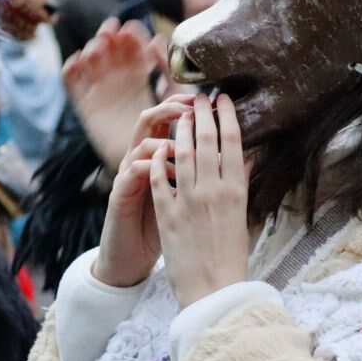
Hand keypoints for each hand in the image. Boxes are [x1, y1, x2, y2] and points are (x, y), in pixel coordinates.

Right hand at [65, 18, 167, 172]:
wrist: (146, 176)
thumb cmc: (166, 141)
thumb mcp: (172, 103)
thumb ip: (170, 76)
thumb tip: (160, 41)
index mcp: (139, 78)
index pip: (131, 48)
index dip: (130, 36)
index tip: (132, 27)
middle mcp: (118, 83)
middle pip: (109, 50)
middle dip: (109, 37)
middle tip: (112, 29)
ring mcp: (101, 93)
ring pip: (91, 63)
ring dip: (92, 49)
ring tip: (98, 45)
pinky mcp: (87, 109)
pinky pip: (73, 86)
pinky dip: (70, 71)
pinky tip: (76, 61)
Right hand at [92, 95, 192, 287]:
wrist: (131, 260)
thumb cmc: (163, 230)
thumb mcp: (187, 200)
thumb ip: (208, 177)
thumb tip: (242, 160)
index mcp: (158, 159)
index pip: (169, 121)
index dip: (187, 107)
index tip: (211, 100)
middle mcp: (140, 161)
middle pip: (150, 120)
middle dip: (173, 109)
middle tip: (194, 103)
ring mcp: (128, 177)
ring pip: (141, 143)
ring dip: (165, 140)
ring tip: (185, 142)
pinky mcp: (119, 196)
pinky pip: (132, 173)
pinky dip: (150, 167)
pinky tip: (168, 170)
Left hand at [150, 93, 250, 308]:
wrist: (213, 290)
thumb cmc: (231, 257)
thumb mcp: (243, 218)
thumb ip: (240, 186)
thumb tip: (245, 160)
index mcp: (236, 192)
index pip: (233, 143)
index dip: (227, 116)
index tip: (223, 98)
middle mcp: (213, 191)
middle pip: (208, 140)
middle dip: (202, 113)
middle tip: (199, 96)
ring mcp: (188, 201)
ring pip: (183, 152)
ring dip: (181, 129)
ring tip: (180, 113)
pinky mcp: (167, 214)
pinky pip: (159, 177)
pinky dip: (159, 159)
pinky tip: (159, 147)